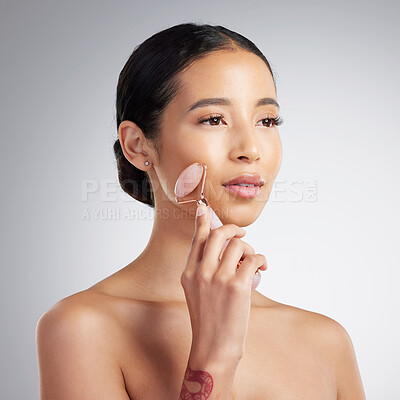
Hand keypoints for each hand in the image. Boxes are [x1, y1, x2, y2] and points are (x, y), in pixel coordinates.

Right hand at [181, 202, 267, 366]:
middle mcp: (201, 271)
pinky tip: (262, 270)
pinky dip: (261, 261)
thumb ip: (204, 269)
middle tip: (242, 234)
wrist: (213, 348)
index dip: (203, 220)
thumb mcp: (197, 292)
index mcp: (189, 272)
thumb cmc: (209, 321)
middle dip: (234, 229)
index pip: (198, 238)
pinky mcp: (237, 286)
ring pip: (238, 245)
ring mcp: (218, 278)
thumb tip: (225, 249)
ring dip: (250, 250)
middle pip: (219, 234)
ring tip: (252, 263)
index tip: (204, 206)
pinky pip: (254, 259)